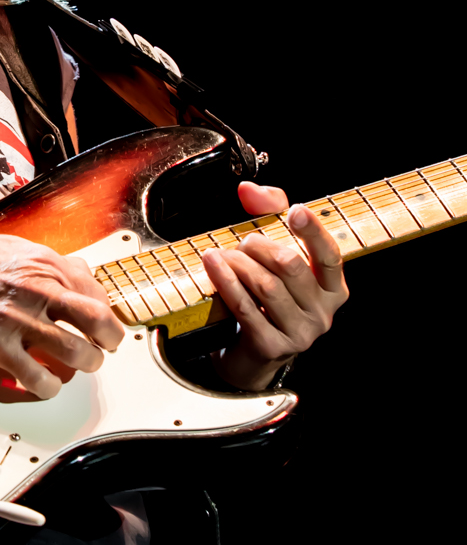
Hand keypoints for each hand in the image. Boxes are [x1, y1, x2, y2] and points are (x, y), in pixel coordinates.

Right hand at [0, 229, 124, 399]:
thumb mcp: (13, 248)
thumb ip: (48, 265)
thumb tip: (77, 275)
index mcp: (44, 265)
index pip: (96, 293)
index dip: (107, 313)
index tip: (104, 324)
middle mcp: (37, 290)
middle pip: (98, 322)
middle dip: (110, 341)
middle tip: (106, 349)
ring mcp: (18, 320)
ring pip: (76, 353)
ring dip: (85, 365)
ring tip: (80, 368)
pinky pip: (37, 377)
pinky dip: (48, 387)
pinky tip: (45, 385)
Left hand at [201, 181, 348, 390]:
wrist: (250, 354)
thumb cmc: (267, 300)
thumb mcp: (275, 256)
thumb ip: (270, 215)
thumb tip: (249, 190)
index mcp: (333, 289)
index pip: (330, 255)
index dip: (313, 231)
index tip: (295, 211)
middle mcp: (323, 313)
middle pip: (291, 266)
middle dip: (261, 246)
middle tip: (243, 242)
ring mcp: (299, 334)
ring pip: (266, 286)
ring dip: (239, 264)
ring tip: (221, 254)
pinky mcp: (271, 346)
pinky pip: (245, 307)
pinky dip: (226, 282)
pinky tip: (213, 265)